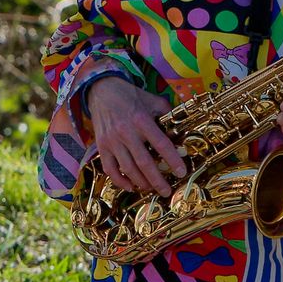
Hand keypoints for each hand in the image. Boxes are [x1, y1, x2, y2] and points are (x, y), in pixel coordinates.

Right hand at [85, 75, 186, 197]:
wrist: (101, 90)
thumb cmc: (130, 96)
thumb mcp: (152, 100)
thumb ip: (167, 114)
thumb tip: (179, 130)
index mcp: (141, 120)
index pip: (161, 144)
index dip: (172, 160)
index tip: (181, 172)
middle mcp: (126, 132)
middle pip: (144, 162)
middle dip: (157, 180)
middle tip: (167, 191)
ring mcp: (112, 141)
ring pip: (127, 168)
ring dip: (141, 182)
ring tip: (151, 188)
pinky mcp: (101, 146)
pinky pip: (109, 169)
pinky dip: (120, 180)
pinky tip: (130, 186)